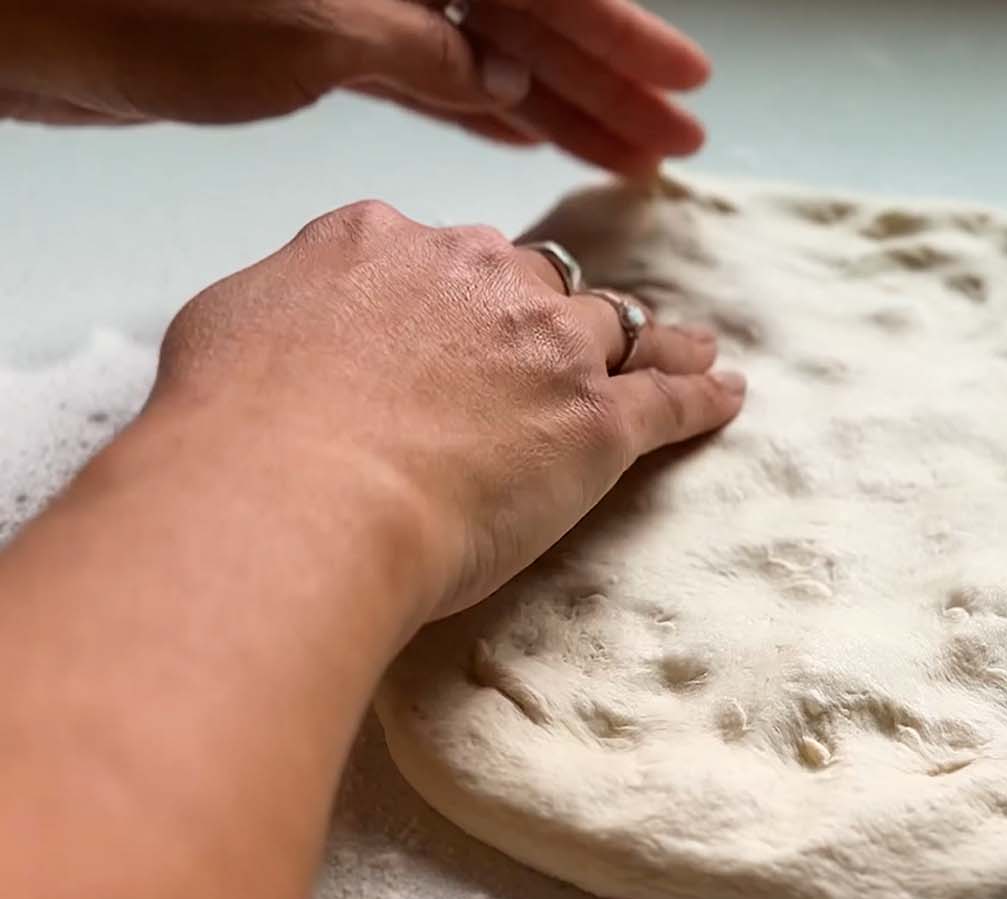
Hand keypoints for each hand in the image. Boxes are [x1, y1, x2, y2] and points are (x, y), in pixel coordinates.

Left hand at [0, 0, 708, 172]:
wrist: (26, 19)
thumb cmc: (152, 5)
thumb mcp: (319, 32)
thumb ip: (427, 54)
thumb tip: (506, 86)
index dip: (618, 35)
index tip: (680, 84)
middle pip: (528, 18)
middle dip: (603, 82)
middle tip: (671, 143)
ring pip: (484, 53)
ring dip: (556, 106)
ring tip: (625, 155)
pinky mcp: (315, 42)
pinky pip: (429, 75)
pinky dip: (480, 110)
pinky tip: (527, 137)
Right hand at [149, 198, 745, 621]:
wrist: (300, 494)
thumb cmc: (240, 427)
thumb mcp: (226, 328)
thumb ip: (285, 306)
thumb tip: (303, 321)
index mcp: (381, 243)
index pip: (435, 256)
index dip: (449, 294)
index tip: (452, 322)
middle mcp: (474, 275)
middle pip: (530, 284)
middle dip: (546, 313)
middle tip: (561, 347)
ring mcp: (546, 345)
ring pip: (614, 326)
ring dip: (650, 336)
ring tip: (687, 345)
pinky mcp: (597, 420)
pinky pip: (667, 397)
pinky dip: (700, 394)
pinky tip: (726, 392)